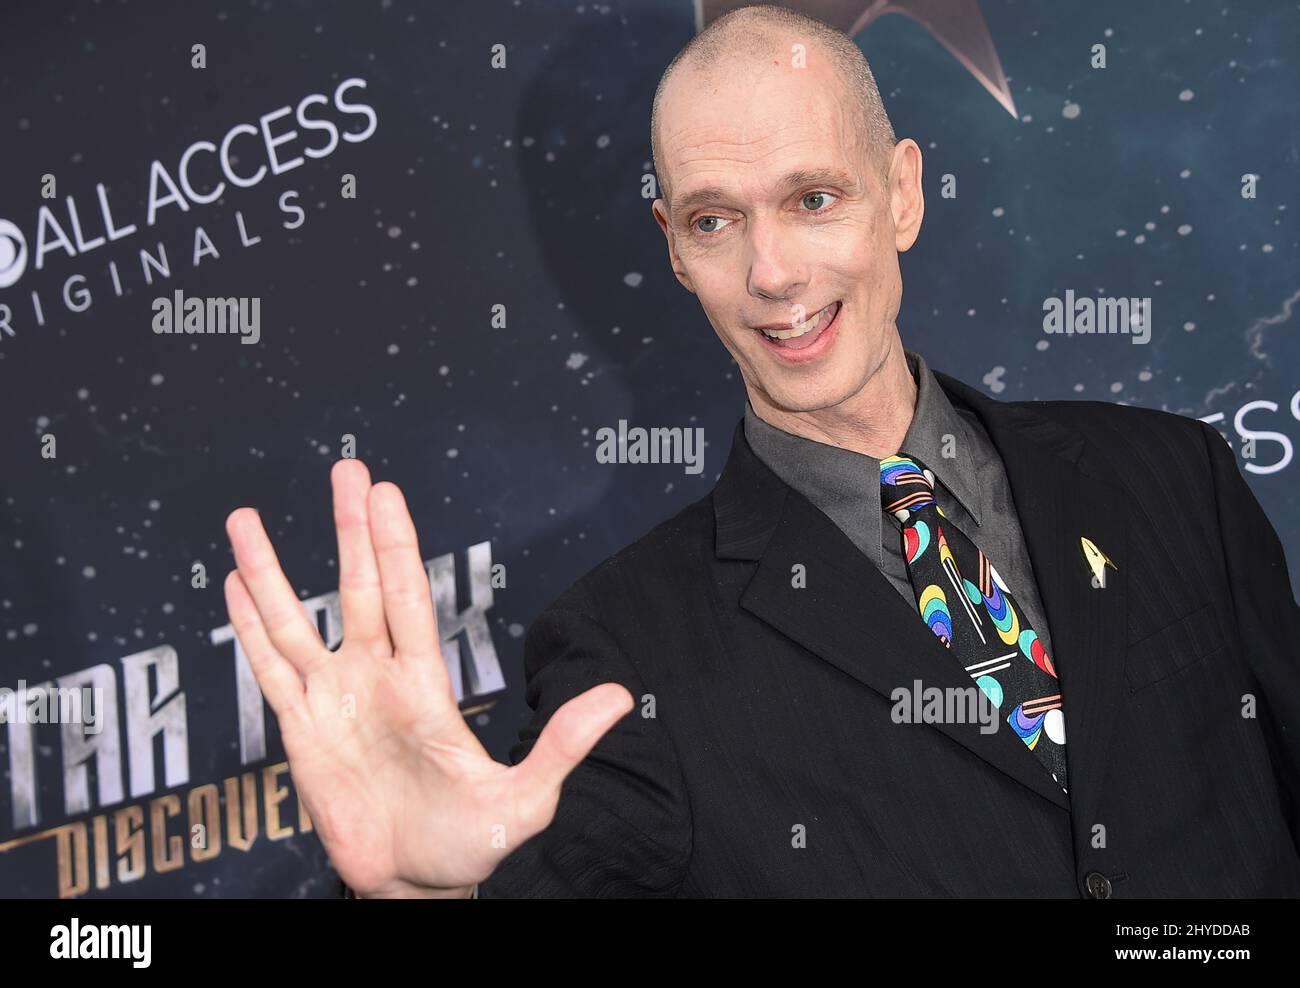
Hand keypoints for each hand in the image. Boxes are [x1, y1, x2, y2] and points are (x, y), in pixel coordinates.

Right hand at [222, 460, 633, 896]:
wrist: (415, 886)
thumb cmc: (470, 844)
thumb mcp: (523, 798)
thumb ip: (561, 744)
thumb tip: (618, 696)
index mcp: (426, 685)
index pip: (409, 599)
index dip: (396, 545)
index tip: (384, 494)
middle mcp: (377, 679)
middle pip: (359, 589)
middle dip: (350, 531)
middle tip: (345, 471)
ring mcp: (334, 702)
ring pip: (297, 622)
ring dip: (271, 572)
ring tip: (245, 519)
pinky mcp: (300, 734)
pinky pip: (270, 672)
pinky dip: (250, 630)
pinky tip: (234, 586)